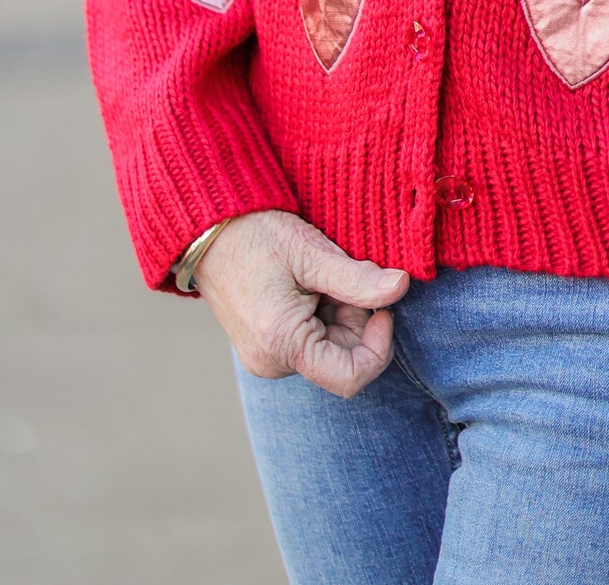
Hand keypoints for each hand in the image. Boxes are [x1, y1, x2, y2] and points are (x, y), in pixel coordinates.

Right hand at [194, 209, 410, 396]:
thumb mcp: (312, 253)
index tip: (381, 306)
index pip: (351, 377)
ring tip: (316, 275)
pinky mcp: (263, 348)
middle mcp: (272, 363)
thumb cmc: (255, 236)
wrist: (207, 231)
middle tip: (337, 275)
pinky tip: (305, 284)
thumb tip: (402, 287)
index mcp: (283, 345)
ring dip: (337, 313)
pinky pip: (308, 342)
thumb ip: (358, 278)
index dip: (379, 345)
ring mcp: (265, 358)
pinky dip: (320, 314)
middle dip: (354, 317)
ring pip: (328, 348)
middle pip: (342, 357)